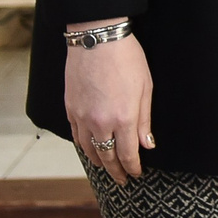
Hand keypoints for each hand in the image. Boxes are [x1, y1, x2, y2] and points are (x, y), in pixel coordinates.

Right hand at [64, 26, 153, 185]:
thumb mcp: (146, 88)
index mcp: (123, 118)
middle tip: (121, 180)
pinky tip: (89, 149)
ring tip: (107, 168)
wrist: (97, 38)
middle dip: (116, 170)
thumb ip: (145, 120)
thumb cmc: (127, 59)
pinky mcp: (70, 108)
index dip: (132, 167)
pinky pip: (76, 136)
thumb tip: (147, 145)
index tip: (136, 174)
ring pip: (89, 149)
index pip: (127, 154)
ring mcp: (82, 117)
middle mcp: (100, 122)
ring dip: (99, 162)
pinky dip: (83, 147)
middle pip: (107, 157)